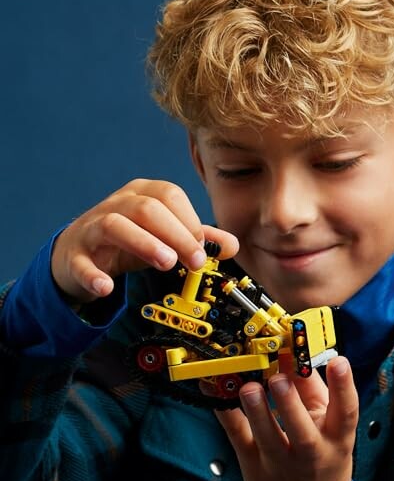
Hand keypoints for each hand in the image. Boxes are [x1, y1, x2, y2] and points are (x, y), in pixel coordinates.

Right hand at [51, 179, 238, 302]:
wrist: (80, 251)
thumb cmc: (128, 239)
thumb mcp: (164, 235)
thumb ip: (196, 238)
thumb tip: (231, 246)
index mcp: (142, 194)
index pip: (170, 195)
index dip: (190, 221)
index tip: (202, 247)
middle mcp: (118, 204)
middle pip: (147, 209)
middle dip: (176, 234)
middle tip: (195, 261)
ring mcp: (93, 227)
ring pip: (115, 225)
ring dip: (144, 243)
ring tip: (166, 263)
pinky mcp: (75, 253)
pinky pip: (81, 261)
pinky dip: (93, 274)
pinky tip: (107, 287)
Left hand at [215, 356, 357, 480]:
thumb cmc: (320, 455)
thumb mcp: (327, 422)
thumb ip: (312, 388)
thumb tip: (294, 354)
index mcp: (335, 437)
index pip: (346, 412)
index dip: (343, 387)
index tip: (338, 363)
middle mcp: (310, 452)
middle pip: (302, 431)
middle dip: (290, 403)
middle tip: (279, 378)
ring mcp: (278, 459)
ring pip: (267, 437)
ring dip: (256, 411)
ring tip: (249, 388)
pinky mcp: (251, 461)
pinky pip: (236, 434)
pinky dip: (225, 412)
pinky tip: (216, 391)